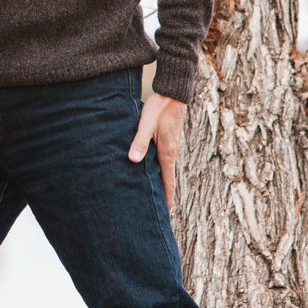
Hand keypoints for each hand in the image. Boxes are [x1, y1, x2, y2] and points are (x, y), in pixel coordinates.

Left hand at [129, 93, 186, 209]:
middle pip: (168, 180)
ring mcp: (171, 147)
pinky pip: (165, 162)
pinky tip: (153, 173)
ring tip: (156, 198)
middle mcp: (171, 153)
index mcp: (167, 153)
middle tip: (160, 213)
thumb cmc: (159, 108)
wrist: (174, 93)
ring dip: (163, 184)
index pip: (168, 182)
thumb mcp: (146, 124)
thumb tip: (133, 160)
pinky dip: (161, 173)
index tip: (167, 215)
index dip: (168, 200)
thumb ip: (140, 141)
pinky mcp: (168, 140)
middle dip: (165, 196)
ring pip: (166, 171)